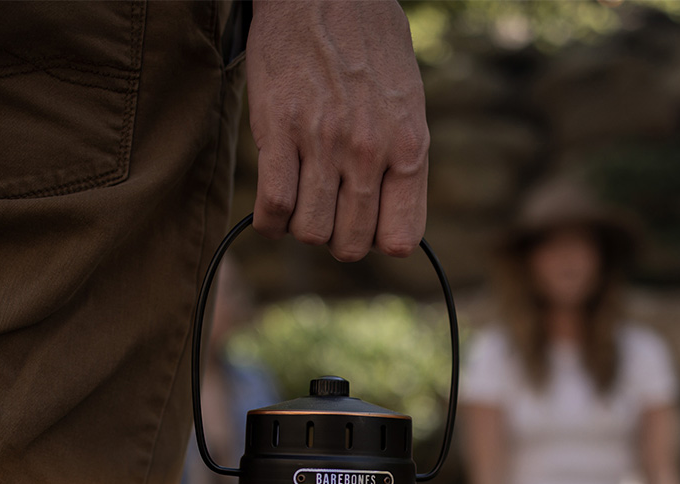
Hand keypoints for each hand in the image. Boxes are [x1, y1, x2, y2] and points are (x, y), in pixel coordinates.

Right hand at [246, 0, 428, 260]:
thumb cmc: (367, 43)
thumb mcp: (407, 101)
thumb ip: (402, 159)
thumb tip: (391, 218)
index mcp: (409, 146)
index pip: (399, 238)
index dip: (377, 241)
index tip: (364, 226)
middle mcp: (369, 150)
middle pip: (348, 244)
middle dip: (335, 238)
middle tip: (327, 214)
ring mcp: (323, 143)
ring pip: (310, 231)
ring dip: (301, 227)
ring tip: (301, 201)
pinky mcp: (279, 132)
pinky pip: (274, 207)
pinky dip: (270, 221)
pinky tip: (273, 209)